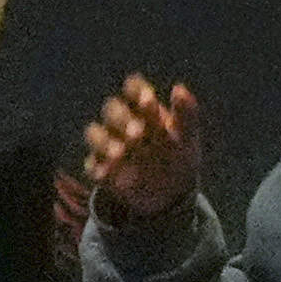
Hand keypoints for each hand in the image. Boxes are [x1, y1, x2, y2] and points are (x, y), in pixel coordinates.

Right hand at [83, 74, 205, 222]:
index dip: (138, 92)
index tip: (149, 101)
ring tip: (119, 153)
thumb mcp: (188, 138)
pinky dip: (98, 169)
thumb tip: (179, 88)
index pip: (135, 89)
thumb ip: (186, 114)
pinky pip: (93, 166)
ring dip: (105, 142)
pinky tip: (105, 174)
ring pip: (95, 133)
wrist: (171, 193)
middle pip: (112, 109)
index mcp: (146, 109)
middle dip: (122, 119)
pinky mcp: (100, 169)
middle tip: (138, 133)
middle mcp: (124, 122)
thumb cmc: (178, 157)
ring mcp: (110, 144)